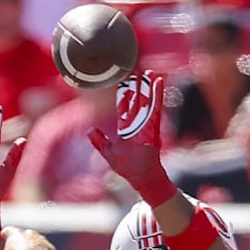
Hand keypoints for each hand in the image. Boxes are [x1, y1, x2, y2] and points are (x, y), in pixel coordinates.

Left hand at [87, 70, 176, 206]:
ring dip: (148, 87)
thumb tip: (90, 131)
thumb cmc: (127, 167)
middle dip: (137, 86)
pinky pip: (156, 109)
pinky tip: (159, 84)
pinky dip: (157, 96)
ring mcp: (146, 125)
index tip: (125, 81)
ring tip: (150, 74)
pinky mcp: (153, 128)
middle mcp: (136, 124)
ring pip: (147, 102)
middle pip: (137, 100)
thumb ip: (100, 141)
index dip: (124, 94)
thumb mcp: (109, 153)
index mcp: (126, 128)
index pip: (124, 107)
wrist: (142, 177)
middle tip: (139, 72)